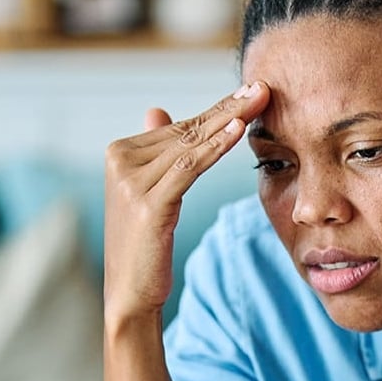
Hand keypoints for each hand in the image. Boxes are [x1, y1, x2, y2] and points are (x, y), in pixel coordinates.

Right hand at [102, 81, 269, 324]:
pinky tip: (239, 131)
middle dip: (228, 107)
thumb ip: (155, 151)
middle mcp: (120, 160)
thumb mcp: (148, 193)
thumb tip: (158, 111)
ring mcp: (130, 181)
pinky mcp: (147, 203)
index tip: (250, 91)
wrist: (129, 292)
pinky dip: (216, 148)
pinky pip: (190, 167)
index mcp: (119, 153)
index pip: (181, 127)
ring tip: (258, 101)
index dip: (218, 109)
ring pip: (191, 144)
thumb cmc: (145, 245)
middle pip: (187, 130)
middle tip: (261, 87)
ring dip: (228, 120)